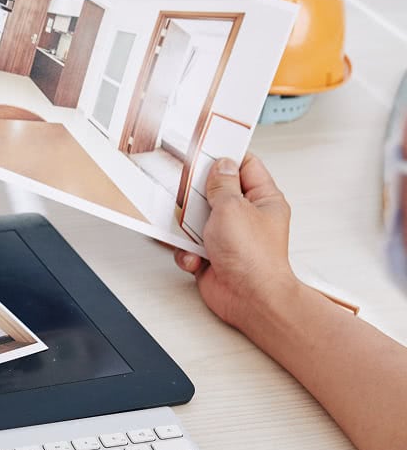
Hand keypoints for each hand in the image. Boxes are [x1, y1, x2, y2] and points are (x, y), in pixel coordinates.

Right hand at [174, 154, 300, 328]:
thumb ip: (222, 184)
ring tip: (187, 229)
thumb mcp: (233, 208)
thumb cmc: (255, 259)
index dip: (225, 156)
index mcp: (263, 200)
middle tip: (186, 190)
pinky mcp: (211, 255)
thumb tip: (220, 166)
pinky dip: (186, 251)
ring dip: (186, 226)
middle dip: (197, 194)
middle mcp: (247, 216)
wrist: (250, 300)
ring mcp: (228, 236)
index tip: (205, 148)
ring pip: (196, 218)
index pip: (246, 165)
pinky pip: (188, 244)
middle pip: (215, 191)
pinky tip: (195, 256)